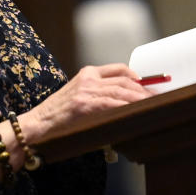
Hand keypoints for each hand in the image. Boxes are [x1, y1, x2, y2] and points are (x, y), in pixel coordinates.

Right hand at [20, 64, 154, 142]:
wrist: (36, 125)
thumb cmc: (58, 117)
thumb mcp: (78, 97)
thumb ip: (99, 95)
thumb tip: (126, 103)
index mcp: (87, 73)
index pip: (119, 69)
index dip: (138, 76)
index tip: (150, 85)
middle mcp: (88, 78)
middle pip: (124, 80)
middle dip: (144, 90)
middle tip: (159, 99)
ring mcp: (86, 91)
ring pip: (121, 91)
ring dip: (140, 99)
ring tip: (154, 106)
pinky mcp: (85, 104)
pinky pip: (113, 104)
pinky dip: (128, 108)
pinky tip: (137, 112)